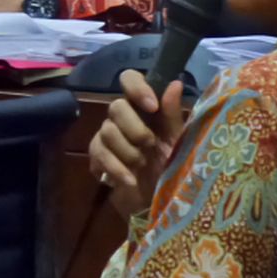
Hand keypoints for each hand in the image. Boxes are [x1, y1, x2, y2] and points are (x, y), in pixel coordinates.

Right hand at [88, 70, 184, 219]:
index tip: (152, 106)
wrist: (157, 199)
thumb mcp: (178, 140)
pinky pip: (98, 153)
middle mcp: (123, 115)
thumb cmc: (171, 165)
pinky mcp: (97, 155)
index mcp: (144, 105)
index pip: (130, 78)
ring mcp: (107, 134)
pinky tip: (130, 180)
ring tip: (142, 164)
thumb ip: (173, 114)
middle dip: (135, 129)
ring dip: (128, 151)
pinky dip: (116, 168)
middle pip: (116, 106)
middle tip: (150, 145)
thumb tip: (175, 82)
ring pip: (106, 131)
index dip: (137, 88)